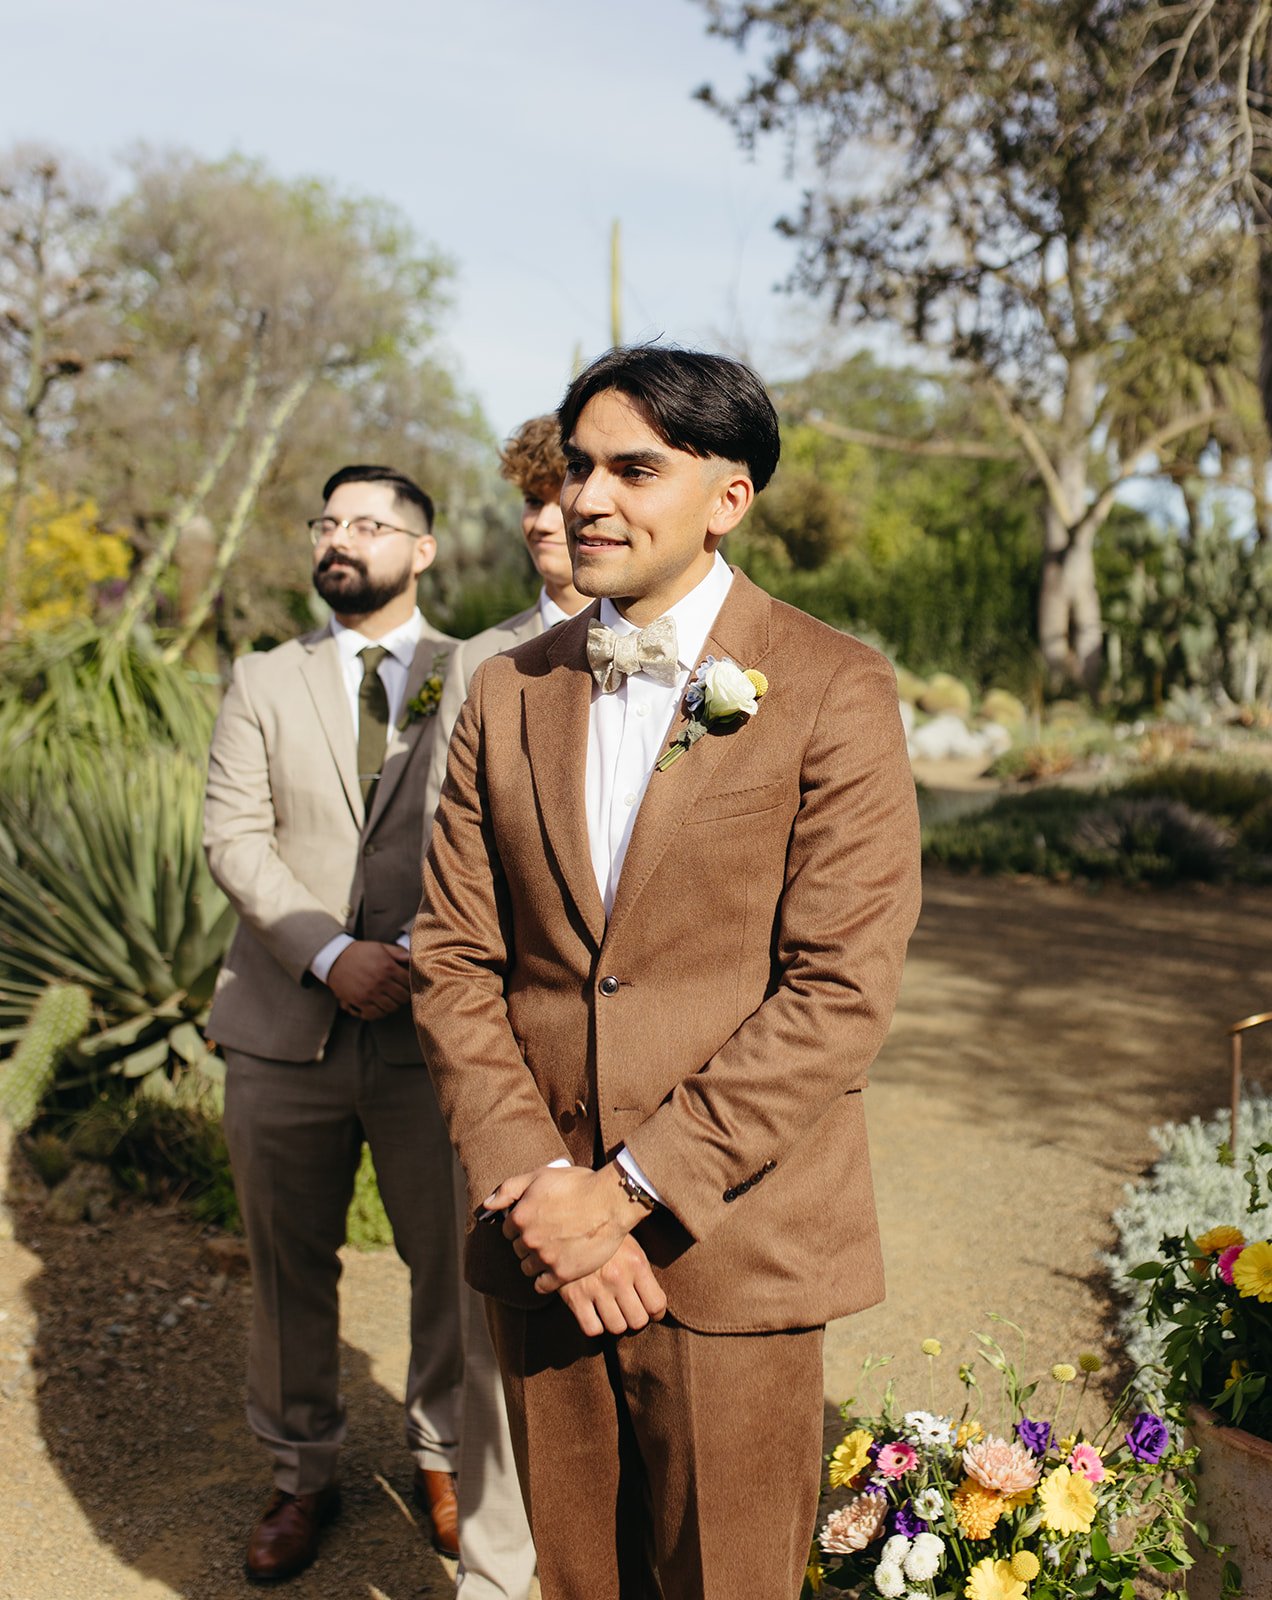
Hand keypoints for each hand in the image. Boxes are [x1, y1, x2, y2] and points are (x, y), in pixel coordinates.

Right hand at [328, 941, 409, 1018]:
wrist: (335, 958)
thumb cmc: (360, 952)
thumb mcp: (380, 947)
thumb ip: (398, 952)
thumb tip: (412, 957)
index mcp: (388, 967)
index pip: (409, 982)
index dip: (410, 984)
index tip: (407, 984)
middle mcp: (381, 982)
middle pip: (403, 997)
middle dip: (404, 996)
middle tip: (400, 993)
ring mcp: (370, 993)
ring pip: (391, 1007)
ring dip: (393, 1005)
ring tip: (390, 999)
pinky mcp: (360, 1001)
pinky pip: (375, 1014)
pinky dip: (380, 1013)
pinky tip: (379, 1006)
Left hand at [486, 1164, 641, 1290]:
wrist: (610, 1201)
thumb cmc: (578, 1184)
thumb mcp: (540, 1176)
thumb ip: (509, 1189)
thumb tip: (486, 1204)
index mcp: (520, 1216)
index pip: (508, 1229)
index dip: (521, 1224)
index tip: (536, 1221)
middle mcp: (529, 1239)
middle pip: (518, 1249)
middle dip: (529, 1242)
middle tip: (547, 1234)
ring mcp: (545, 1258)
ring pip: (527, 1268)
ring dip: (535, 1261)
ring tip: (552, 1251)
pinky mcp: (562, 1273)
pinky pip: (541, 1285)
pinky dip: (545, 1280)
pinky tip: (554, 1269)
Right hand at [558, 1235, 667, 1336]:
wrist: (567, 1223)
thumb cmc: (604, 1236)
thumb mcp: (629, 1243)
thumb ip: (641, 1269)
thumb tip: (656, 1298)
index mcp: (636, 1262)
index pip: (656, 1304)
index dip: (656, 1312)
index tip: (652, 1311)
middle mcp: (618, 1277)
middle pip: (637, 1321)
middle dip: (636, 1317)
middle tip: (630, 1309)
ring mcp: (595, 1288)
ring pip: (616, 1327)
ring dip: (616, 1322)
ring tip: (612, 1309)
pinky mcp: (574, 1297)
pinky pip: (592, 1329)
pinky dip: (594, 1325)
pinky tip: (594, 1312)